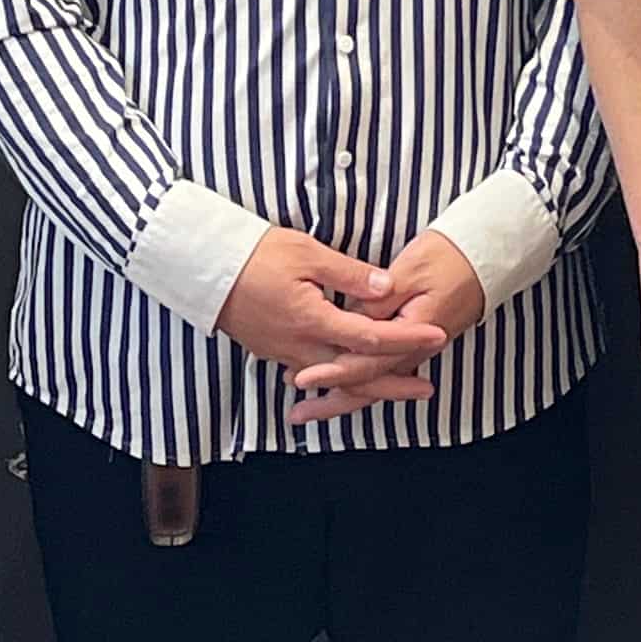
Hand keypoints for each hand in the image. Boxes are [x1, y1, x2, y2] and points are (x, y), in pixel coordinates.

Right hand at [219, 227, 449, 391]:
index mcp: (312, 320)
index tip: (436, 336)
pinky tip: (354, 381)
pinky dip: (340, 381)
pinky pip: (315, 374)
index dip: (406, 339)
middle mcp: (300, 346)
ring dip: (368, 385)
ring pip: (335, 379)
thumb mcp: (306, 253)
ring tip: (398, 387)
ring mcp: (286, 353)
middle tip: (427, 388)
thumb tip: (387, 288)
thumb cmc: (255, 254)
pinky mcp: (276, 352)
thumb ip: (350, 274)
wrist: (204, 268)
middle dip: (393, 383)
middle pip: (356, 374)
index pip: (370, 337)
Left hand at [288, 228, 489, 426]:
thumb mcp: (409, 271)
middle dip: (331, 402)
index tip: (302, 379)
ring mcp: (414, 351)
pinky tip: (336, 384)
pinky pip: (381, 371)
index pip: (366, 364)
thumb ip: (377, 301)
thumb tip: (348, 323)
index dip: (332, 372)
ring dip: (340, 396)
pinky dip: (356, 381)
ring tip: (307, 408)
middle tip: (297, 414)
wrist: (484, 256)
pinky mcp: (412, 345)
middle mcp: (414, 351)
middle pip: (368, 385)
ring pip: (373, 383)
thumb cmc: (447, 256)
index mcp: (413, 334)